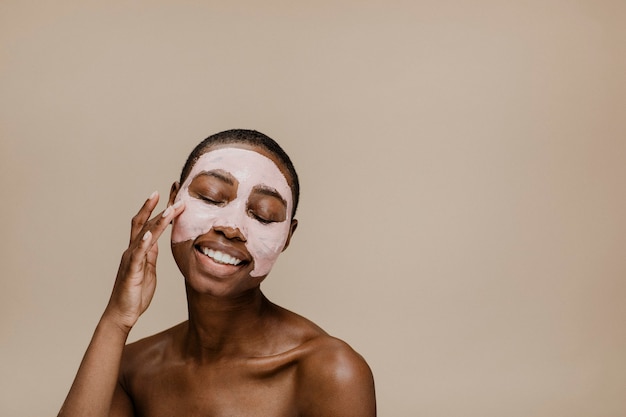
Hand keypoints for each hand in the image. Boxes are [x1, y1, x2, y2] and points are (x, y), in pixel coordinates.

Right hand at [103, 191, 184, 332]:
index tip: (169, 197)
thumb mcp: (148, 270)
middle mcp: (132, 250)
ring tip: (171, 209)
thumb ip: (151, 255)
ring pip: (144, 235)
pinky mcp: (132, 271)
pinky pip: (138, 254)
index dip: (156, 210)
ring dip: (158, 221)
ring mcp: (131, 259)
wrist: (122, 314)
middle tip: (171, 193)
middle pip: (144, 223)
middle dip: (157, 208)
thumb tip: (157, 242)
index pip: (147, 225)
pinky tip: (151, 233)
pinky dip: (144, 242)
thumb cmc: (135, 294)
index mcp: (138, 250)